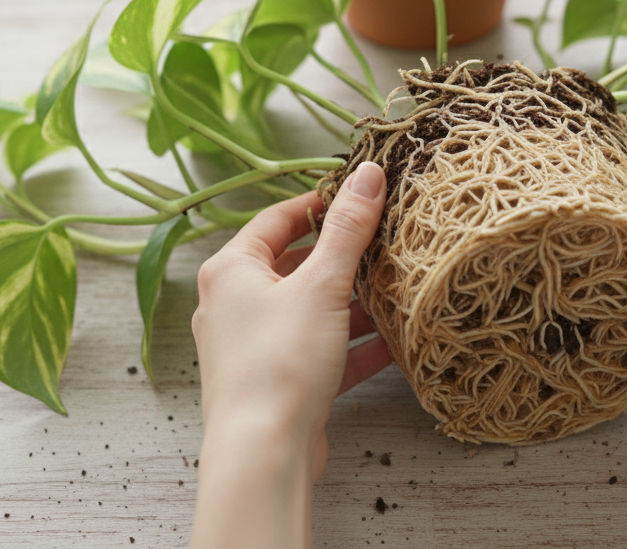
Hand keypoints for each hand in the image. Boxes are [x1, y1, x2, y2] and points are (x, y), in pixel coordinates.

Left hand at [190, 162, 389, 548]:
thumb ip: (349, 228)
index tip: (360, 197)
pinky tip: (392, 344)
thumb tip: (369, 172)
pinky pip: (318, 351)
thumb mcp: (322, 286)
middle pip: (294, 265)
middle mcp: (232, 304)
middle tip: (385, 244)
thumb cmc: (280, 362)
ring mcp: (252, 346)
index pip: (277, 218)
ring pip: (309, 310)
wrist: (263, 453)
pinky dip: (351, 345)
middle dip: (342, 258)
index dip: (320, 204)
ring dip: (351, 303)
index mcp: (230, 270)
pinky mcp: (275, 381)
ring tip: (396, 291)